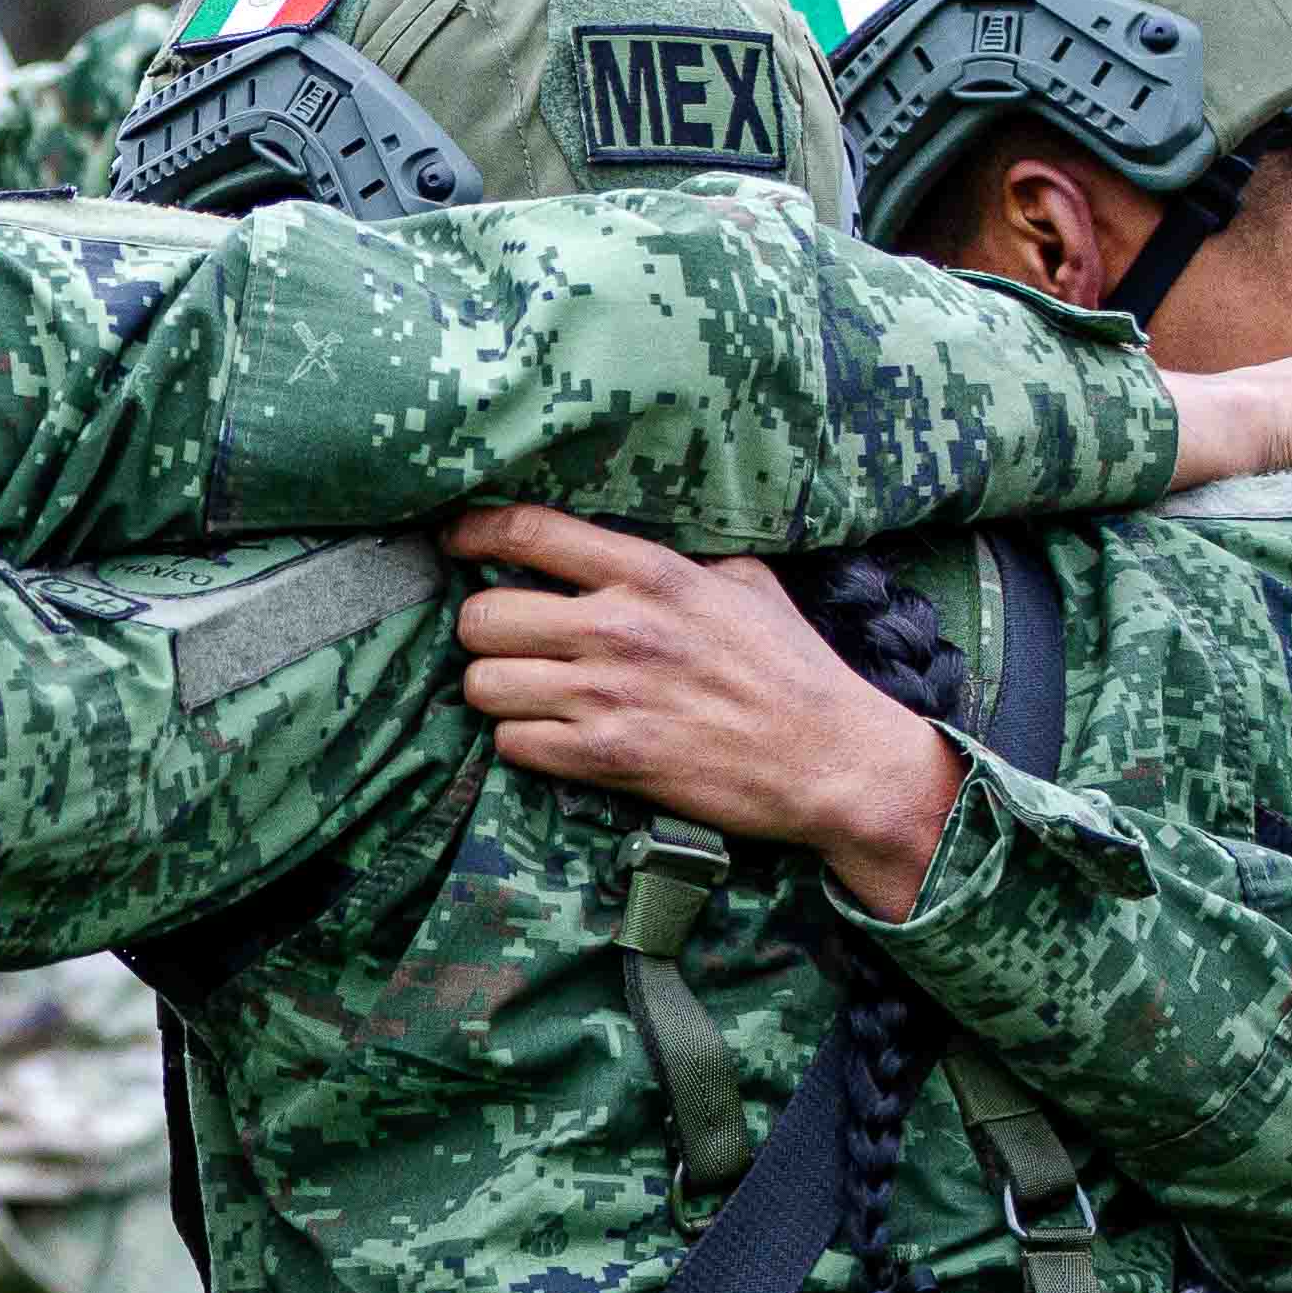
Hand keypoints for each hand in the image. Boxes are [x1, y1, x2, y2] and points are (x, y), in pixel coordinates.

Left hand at [443, 509, 967, 918]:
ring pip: (483, 684)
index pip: (527, 531)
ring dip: (495, 691)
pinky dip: (521, 742)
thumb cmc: (794, 670)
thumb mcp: (745, 585)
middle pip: (481, 616)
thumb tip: (628, 546)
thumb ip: (679, 561)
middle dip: (483, 632)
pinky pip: (512, 744)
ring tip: (523, 693)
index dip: (474, 533)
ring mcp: (608, 695)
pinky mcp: (607, 757)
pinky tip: (548, 736)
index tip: (457, 542)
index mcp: (651, 573)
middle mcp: (619, 626)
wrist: (834, 761)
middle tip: (506, 643)